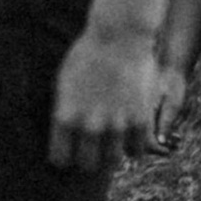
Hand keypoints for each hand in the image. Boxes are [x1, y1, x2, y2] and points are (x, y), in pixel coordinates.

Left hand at [48, 23, 166, 171]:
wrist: (119, 35)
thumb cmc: (87, 55)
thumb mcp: (63, 82)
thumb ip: (64, 111)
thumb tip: (64, 134)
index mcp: (65, 116)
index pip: (60, 158)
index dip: (64, 156)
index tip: (68, 151)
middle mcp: (89, 125)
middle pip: (87, 165)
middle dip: (87, 159)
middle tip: (91, 150)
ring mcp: (117, 125)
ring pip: (112, 161)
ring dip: (111, 154)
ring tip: (110, 142)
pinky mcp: (140, 120)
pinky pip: (137, 151)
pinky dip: (133, 146)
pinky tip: (129, 136)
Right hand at [146, 58, 194, 154]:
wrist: (172, 70)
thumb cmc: (172, 85)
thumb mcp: (172, 105)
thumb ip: (165, 123)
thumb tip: (160, 142)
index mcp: (141, 112)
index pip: (142, 138)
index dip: (155, 148)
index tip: (168, 151)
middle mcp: (138, 114)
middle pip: (141, 140)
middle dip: (157, 147)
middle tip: (173, 148)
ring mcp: (143, 114)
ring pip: (147, 135)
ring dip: (162, 142)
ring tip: (178, 142)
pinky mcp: (149, 113)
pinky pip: (152, 129)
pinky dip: (163, 135)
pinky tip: (176, 136)